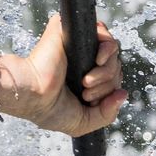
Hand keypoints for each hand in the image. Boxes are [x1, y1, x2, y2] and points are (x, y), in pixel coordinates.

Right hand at [5, 14, 124, 135]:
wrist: (32, 94)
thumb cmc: (48, 110)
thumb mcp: (83, 122)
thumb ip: (107, 114)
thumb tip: (123, 94)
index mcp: (86, 80)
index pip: (114, 80)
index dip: (110, 92)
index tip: (89, 100)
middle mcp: (84, 62)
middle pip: (116, 67)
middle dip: (107, 84)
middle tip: (86, 92)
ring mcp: (79, 46)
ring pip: (113, 52)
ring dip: (105, 72)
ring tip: (86, 81)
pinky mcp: (73, 33)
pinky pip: (104, 34)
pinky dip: (107, 49)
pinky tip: (97, 61)